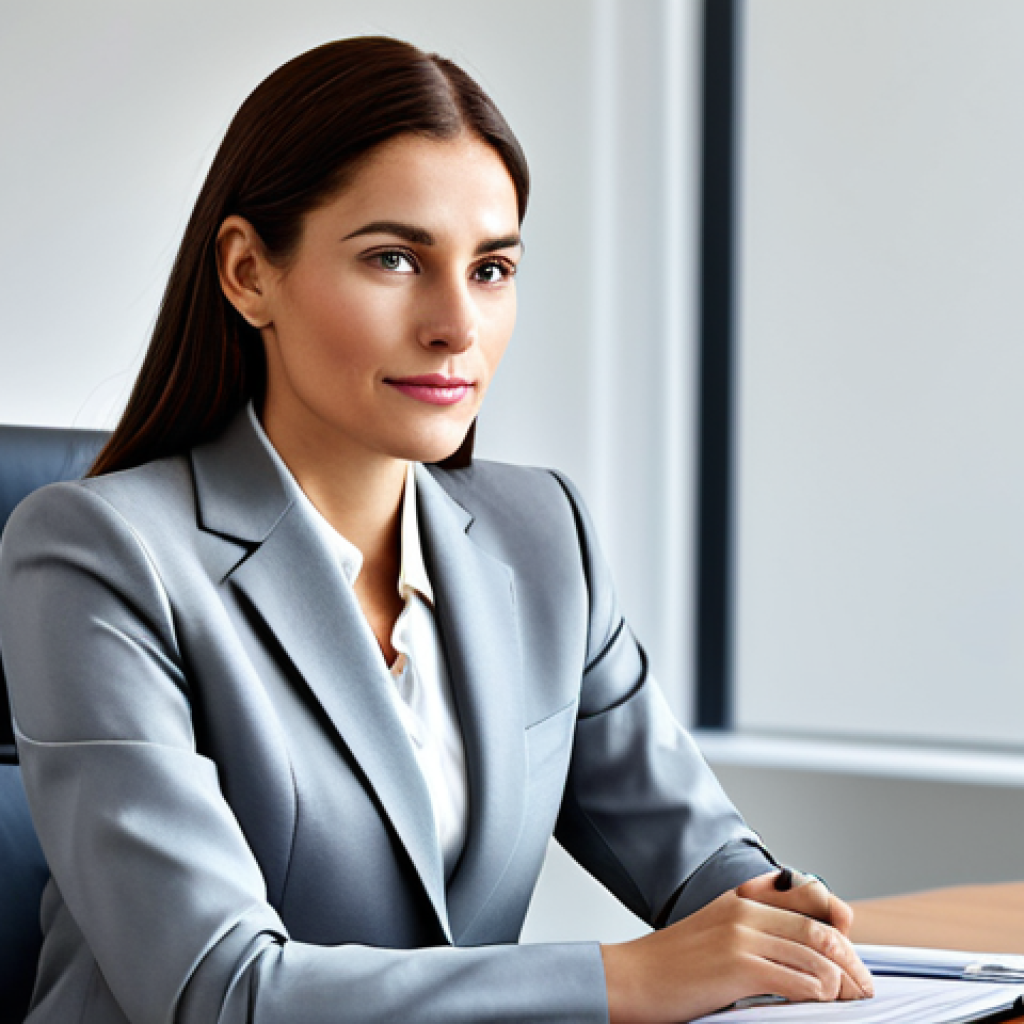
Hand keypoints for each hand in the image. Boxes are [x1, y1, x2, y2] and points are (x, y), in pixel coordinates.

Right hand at [601, 881, 873, 1023]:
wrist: (630, 979)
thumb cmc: (673, 964)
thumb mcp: (715, 931)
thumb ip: (755, 929)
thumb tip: (802, 948)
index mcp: (741, 898)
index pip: (809, 897)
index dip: (839, 921)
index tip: (851, 949)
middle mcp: (745, 910)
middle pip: (821, 930)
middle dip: (852, 962)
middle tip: (863, 988)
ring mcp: (741, 936)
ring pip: (818, 956)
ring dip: (843, 984)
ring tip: (849, 1001)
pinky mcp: (738, 967)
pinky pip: (800, 981)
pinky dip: (820, 996)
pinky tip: (820, 1004)